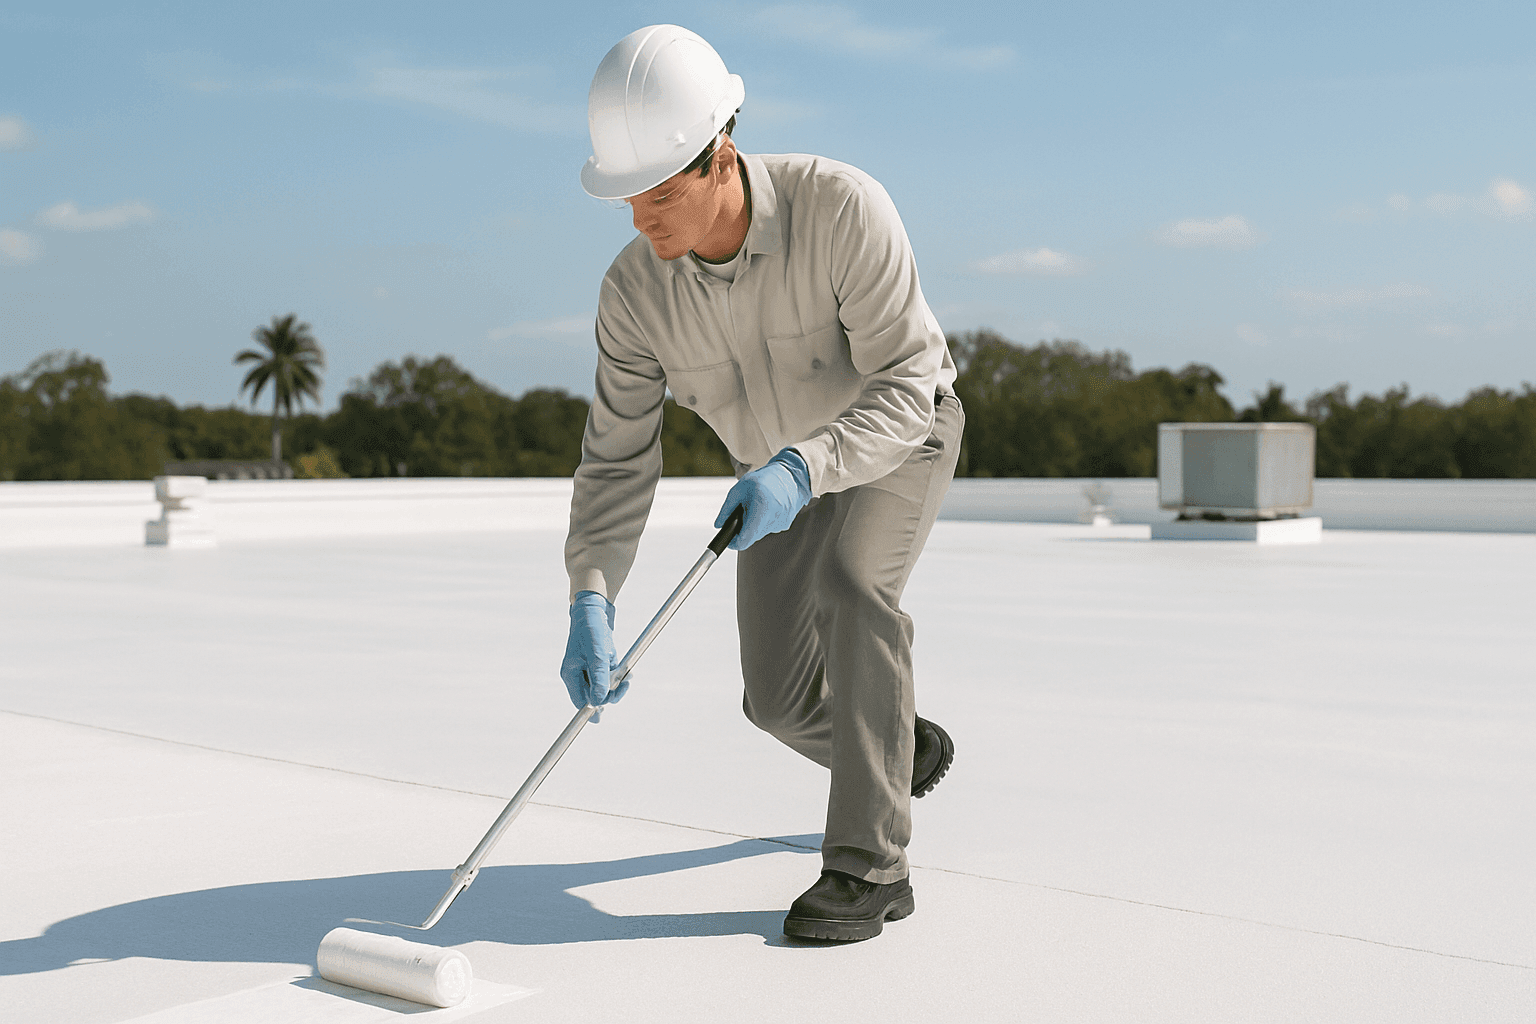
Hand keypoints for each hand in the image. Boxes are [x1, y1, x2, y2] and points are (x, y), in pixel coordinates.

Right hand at [560, 591, 629, 708]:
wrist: (595, 609)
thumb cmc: (591, 628)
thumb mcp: (597, 653)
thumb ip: (599, 677)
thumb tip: (599, 701)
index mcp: (570, 674)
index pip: (580, 701)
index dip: (591, 710)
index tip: (601, 717)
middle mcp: (578, 674)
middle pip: (594, 697)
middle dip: (610, 694)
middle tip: (624, 685)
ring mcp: (589, 669)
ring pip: (604, 687)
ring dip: (616, 684)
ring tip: (627, 676)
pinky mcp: (599, 663)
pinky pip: (610, 677)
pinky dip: (619, 675)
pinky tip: (626, 671)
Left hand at [715, 448, 811, 550]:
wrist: (791, 475)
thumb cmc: (764, 479)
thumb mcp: (739, 489)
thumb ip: (726, 509)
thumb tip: (718, 525)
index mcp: (760, 511)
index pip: (744, 540)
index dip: (733, 542)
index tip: (729, 539)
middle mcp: (772, 520)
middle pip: (751, 536)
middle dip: (744, 527)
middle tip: (744, 511)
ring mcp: (781, 524)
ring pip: (760, 532)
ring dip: (755, 523)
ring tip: (758, 505)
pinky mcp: (786, 524)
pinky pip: (769, 527)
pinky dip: (765, 520)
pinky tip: (768, 506)